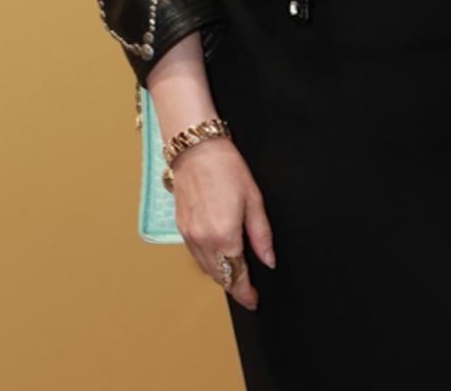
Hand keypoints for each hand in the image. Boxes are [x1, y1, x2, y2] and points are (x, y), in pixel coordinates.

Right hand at [170, 137, 276, 311]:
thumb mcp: (254, 199)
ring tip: (236, 274)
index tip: (254, 301)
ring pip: (206, 269)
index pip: (236, 276)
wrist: (197, 150)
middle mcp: (203, 241)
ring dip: (221, 275)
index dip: (246, 293)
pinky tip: (218, 255)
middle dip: (234, 286)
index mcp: (225, 236)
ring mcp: (190, 236)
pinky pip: (196, 256)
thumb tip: (268, 261)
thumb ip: (261, 235)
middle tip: (248, 290)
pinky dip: (208, 262)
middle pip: (220, 277)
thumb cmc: (227, 168)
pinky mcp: (181, 229)